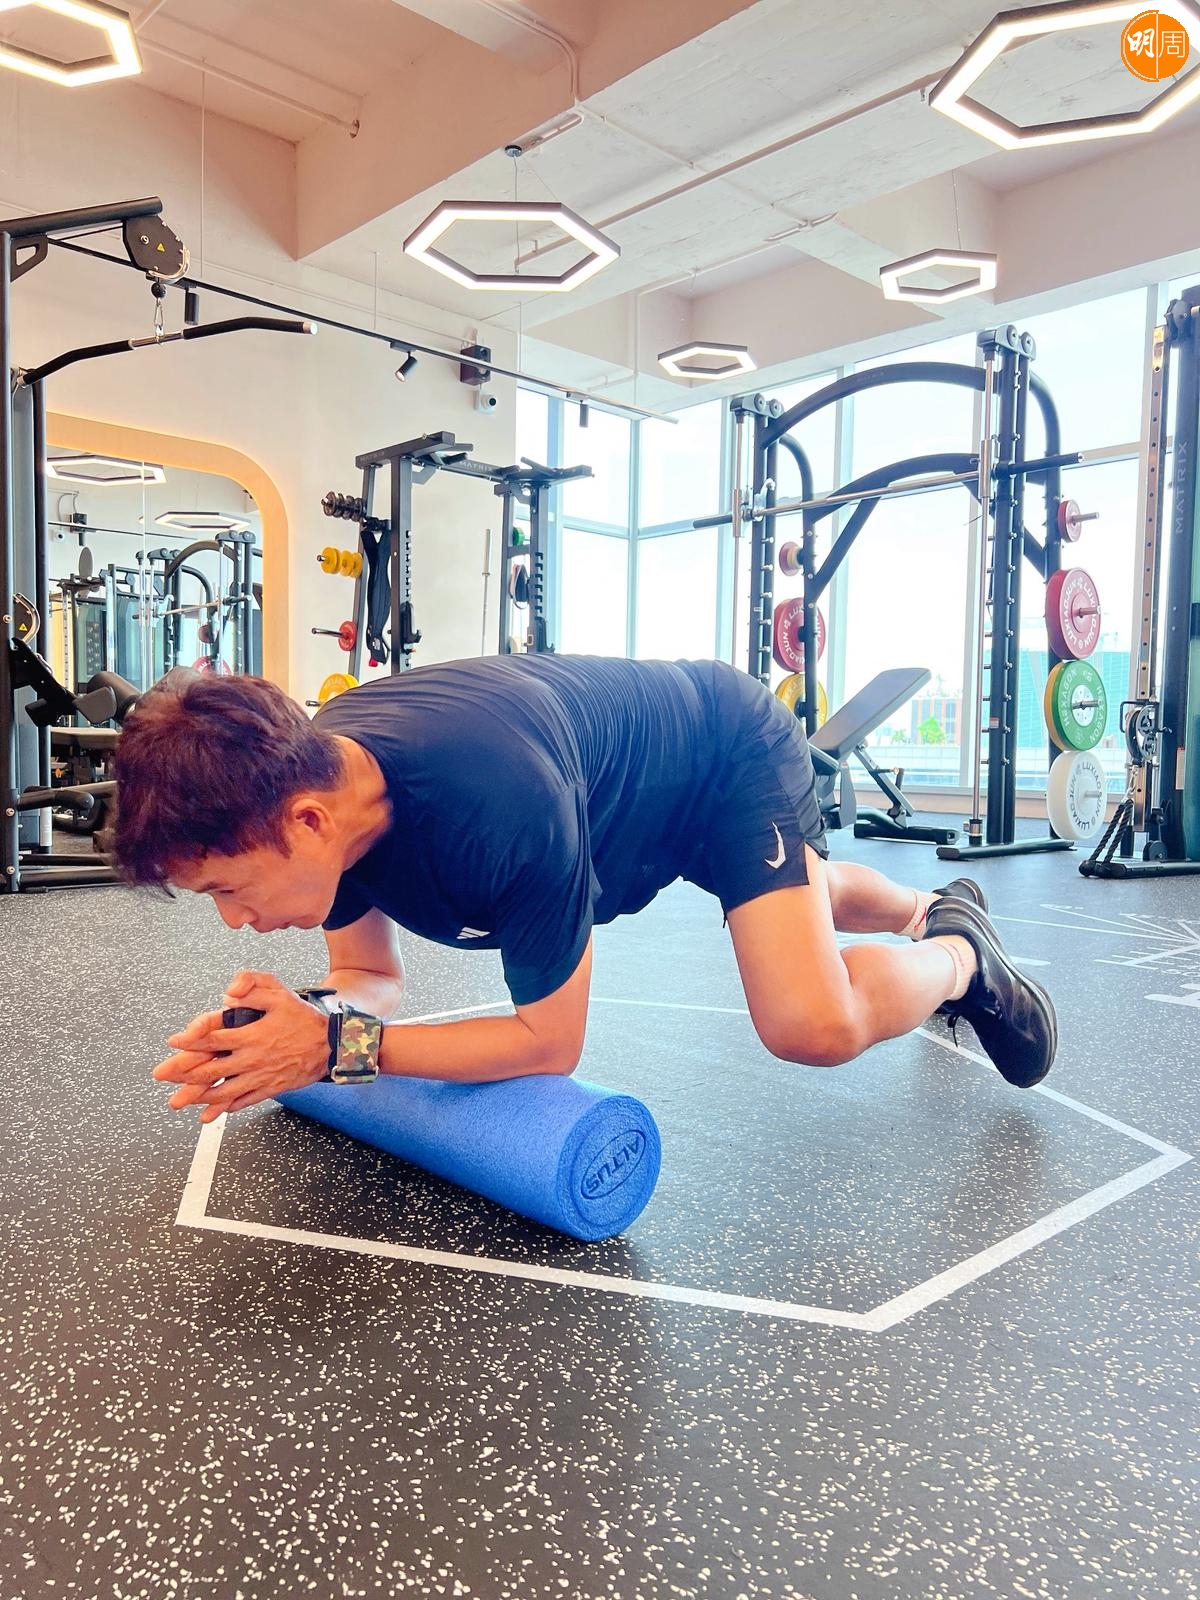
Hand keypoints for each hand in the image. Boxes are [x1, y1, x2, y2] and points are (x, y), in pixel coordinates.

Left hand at [154, 971, 329, 1124]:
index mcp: (252, 1035)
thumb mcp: (281, 994)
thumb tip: (228, 994)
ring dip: (198, 1097)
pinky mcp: (270, 1088)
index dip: (191, 1040)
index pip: (214, 1038)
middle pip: (211, 1070)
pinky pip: (243, 1101)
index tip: (174, 1041)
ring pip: (224, 1091)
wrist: (333, 1045)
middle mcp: (253, 1059)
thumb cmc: (304, 1018)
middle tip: (162, 1075)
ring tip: (179, 1101)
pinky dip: (225, 1108)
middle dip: (183, 1074)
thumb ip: (253, 988)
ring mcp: (261, 1077)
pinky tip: (211, 1113)